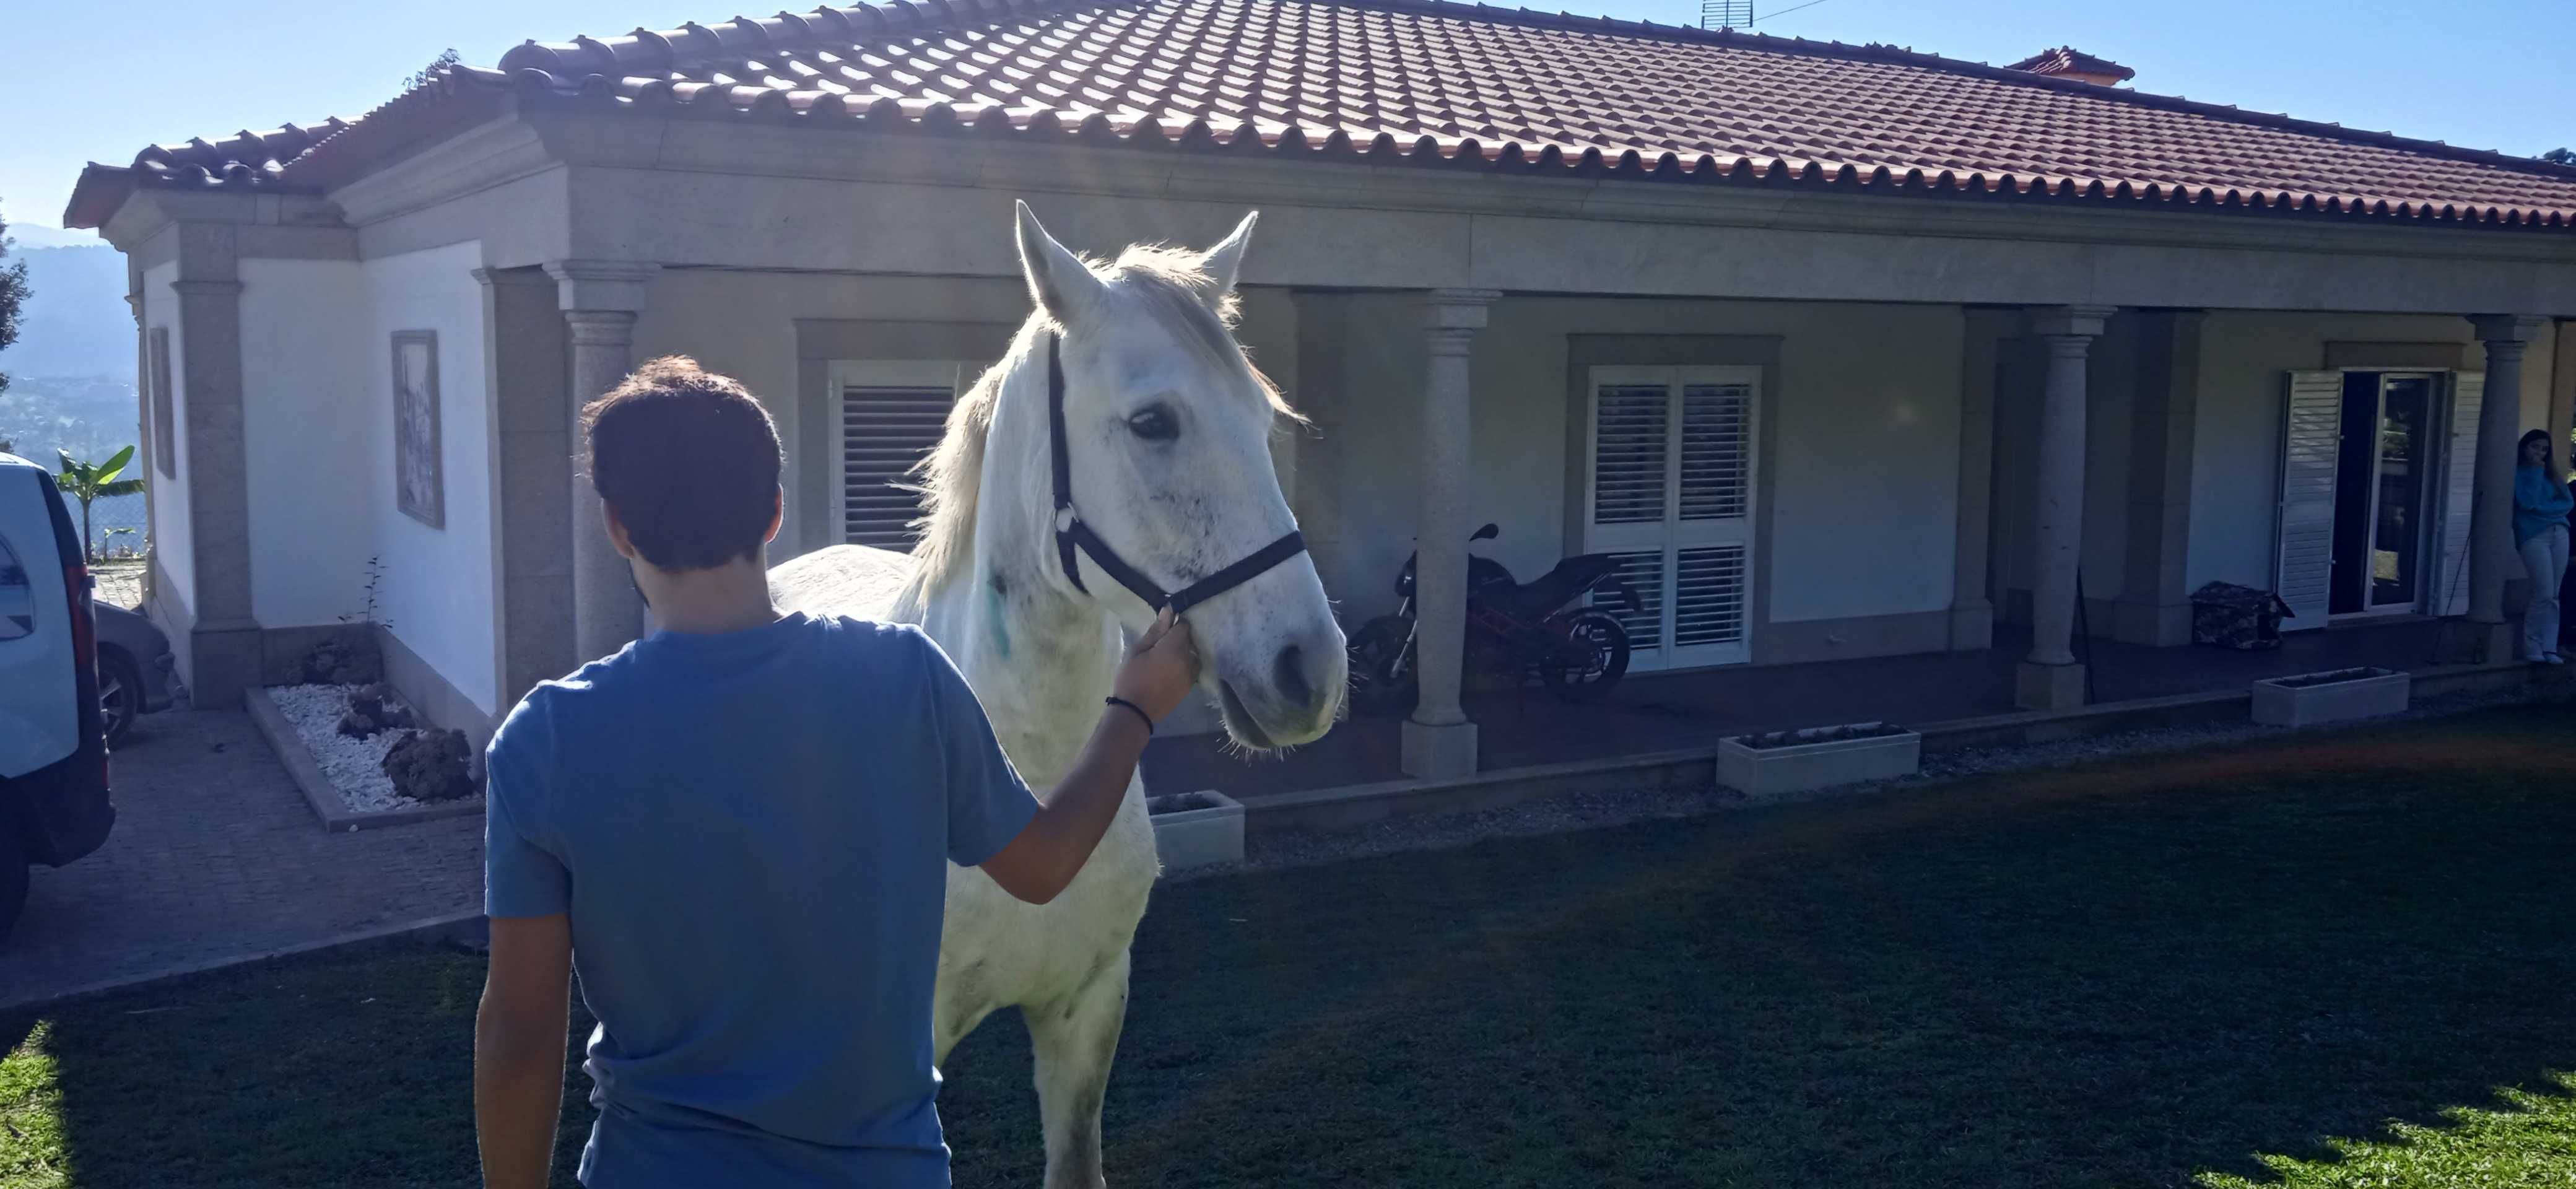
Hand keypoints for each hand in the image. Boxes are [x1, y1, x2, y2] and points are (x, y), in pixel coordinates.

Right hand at [1113, 608, 1199, 724]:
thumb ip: (1156, 631)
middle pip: (1190, 640)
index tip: (1164, 627)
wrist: (1134, 712)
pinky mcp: (1189, 687)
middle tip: (1160, 643)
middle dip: (1178, 637)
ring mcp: (1191, 675)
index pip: (1184, 626)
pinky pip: (1193, 669)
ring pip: (1193, 655)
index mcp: (1174, 649)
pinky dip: (1185, 665)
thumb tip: (1169, 610)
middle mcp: (1188, 660)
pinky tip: (1171, 669)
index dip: (1175, 623)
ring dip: (1184, 651)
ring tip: (1167, 656)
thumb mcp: (1137, 650)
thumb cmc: (1131, 678)